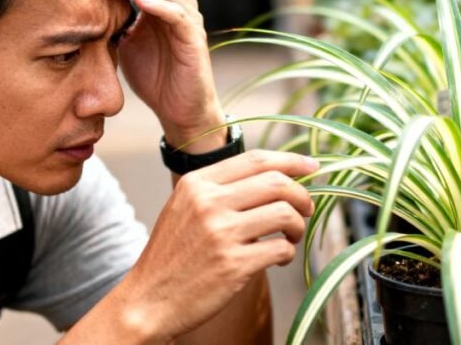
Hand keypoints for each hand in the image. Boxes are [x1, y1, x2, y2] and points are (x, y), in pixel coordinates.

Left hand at [104, 0, 225, 150]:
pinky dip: (158, 5)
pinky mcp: (195, 37)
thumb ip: (117, 20)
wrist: (179, 110)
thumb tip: (85, 2)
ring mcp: (189, 20)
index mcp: (162, 3)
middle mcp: (179, 6)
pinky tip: (138, 0)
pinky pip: (176, 15)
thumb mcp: (128, 42)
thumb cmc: (154, 77)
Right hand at [118, 150, 318, 340]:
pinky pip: (281, 248)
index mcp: (197, 184)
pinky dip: (287, 253)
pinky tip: (278, 258)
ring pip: (286, 213)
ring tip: (291, 236)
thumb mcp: (185, 208)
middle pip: (277, 183)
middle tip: (306, 209)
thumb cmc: (174, 256)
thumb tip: (276, 177)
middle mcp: (208, 203)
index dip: (291, 161)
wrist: (148, 301)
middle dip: (302, 195)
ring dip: (298, 226)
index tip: (312, 167)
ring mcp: (221, 234)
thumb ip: (222, 189)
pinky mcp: (233, 265)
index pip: (256, 159)